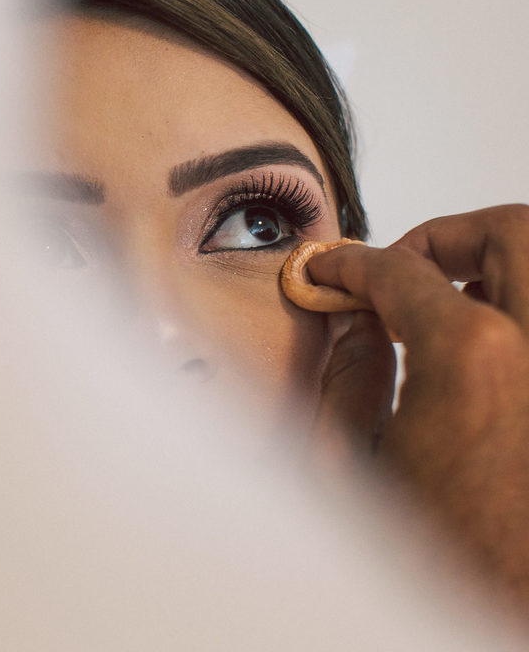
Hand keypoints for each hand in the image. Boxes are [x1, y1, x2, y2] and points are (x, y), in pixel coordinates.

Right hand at [307, 205, 528, 609]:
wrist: (503, 615)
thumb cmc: (441, 563)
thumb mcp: (351, 466)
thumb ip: (347, 376)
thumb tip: (354, 324)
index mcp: (472, 359)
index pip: (404, 269)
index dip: (354, 262)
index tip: (334, 270)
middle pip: (514, 231)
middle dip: (449, 235)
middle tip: (404, 266)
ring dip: (500, 269)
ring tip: (452, 305)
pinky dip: (522, 318)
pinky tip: (491, 354)